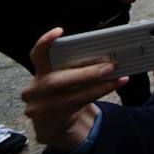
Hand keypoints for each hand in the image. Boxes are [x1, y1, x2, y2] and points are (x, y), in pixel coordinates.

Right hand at [22, 28, 120, 150]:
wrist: (51, 122)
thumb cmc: (62, 91)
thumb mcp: (63, 76)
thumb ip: (74, 65)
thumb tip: (106, 52)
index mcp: (39, 72)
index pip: (37, 55)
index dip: (45, 42)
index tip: (59, 31)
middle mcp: (35, 89)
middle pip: (57, 80)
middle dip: (86, 73)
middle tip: (110, 66)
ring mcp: (41, 107)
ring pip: (72, 96)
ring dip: (99, 86)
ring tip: (118, 78)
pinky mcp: (53, 119)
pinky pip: (79, 105)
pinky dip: (98, 94)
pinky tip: (113, 85)